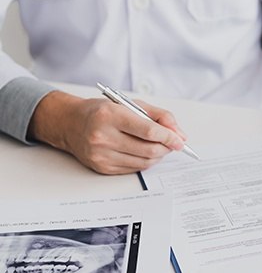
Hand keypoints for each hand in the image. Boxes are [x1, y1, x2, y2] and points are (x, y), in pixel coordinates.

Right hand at [29, 91, 186, 174]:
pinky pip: (133, 169)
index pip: (149, 131)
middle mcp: (103, 136)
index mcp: (110, 115)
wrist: (70, 123)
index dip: (169, 137)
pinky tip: (145, 153)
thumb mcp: (130, 104)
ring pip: (143, 162)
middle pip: (148, 150)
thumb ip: (159, 116)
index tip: (180, 140)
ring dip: (158, 156)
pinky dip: (145, 162)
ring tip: (160, 147)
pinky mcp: (102, 168)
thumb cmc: (101, 111)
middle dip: (166, 148)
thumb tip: (179, 134)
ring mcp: (101, 155)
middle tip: (173, 143)